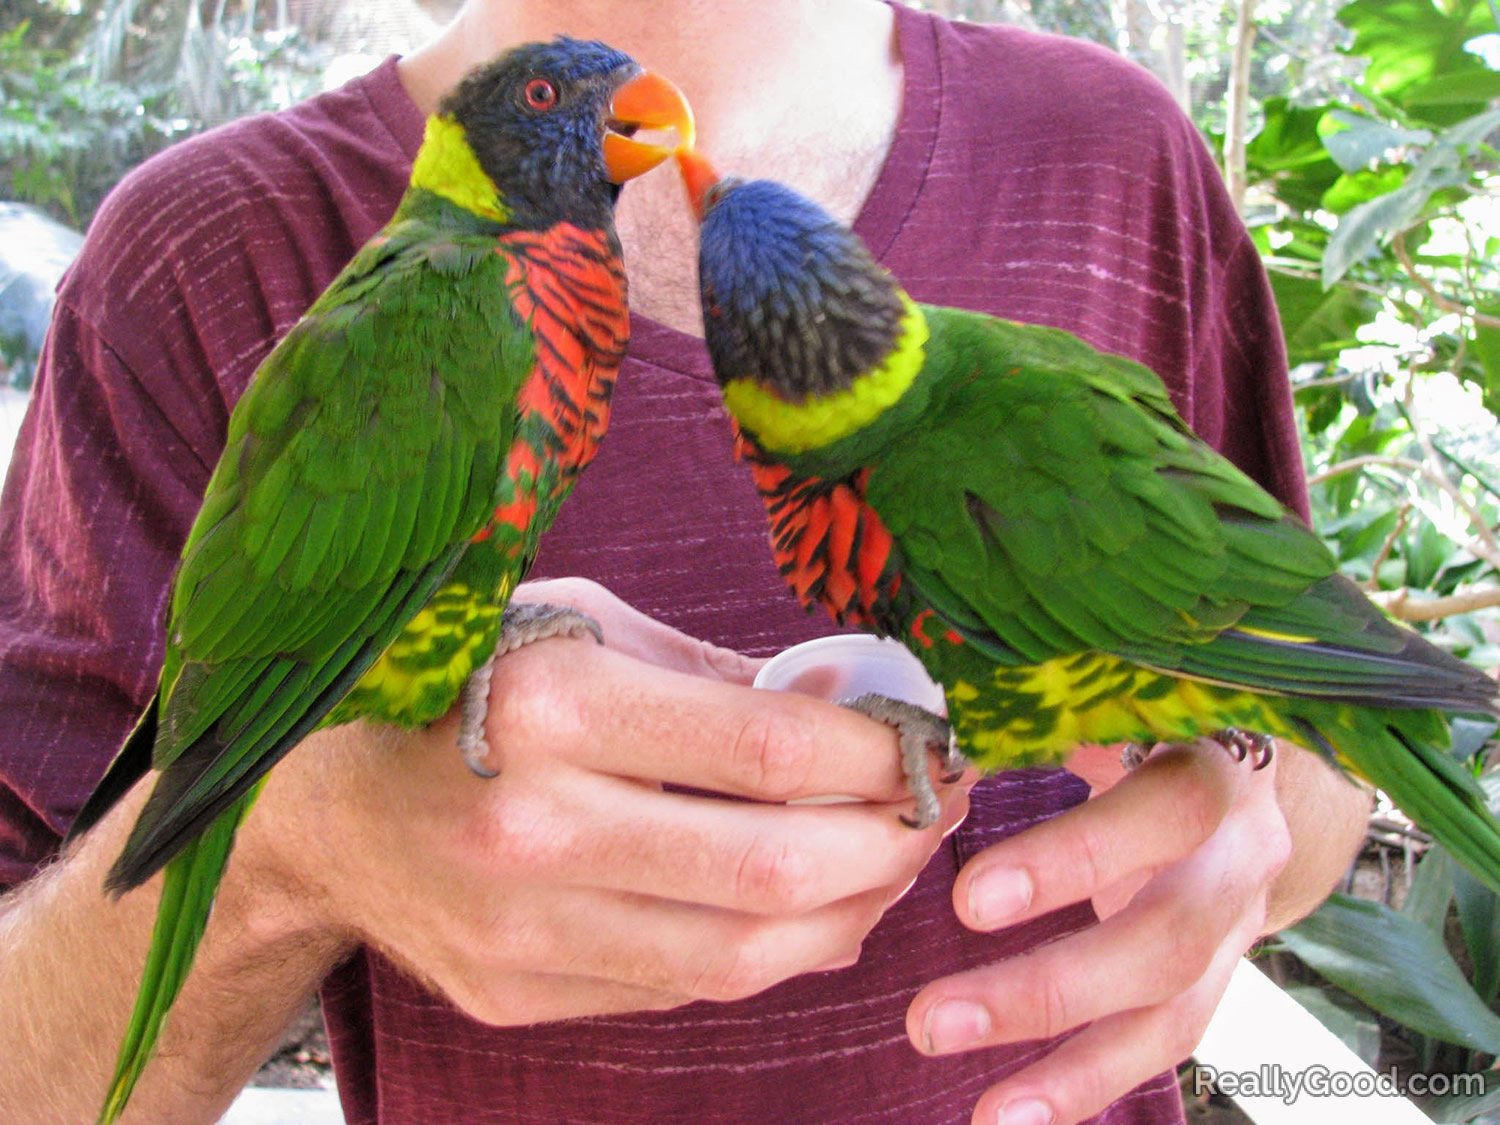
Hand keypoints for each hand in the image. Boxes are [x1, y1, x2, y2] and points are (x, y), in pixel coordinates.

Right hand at [239, 577, 969, 1023]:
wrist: (319, 803)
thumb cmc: (468, 680)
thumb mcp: (580, 624)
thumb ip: (715, 673)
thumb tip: (853, 704)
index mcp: (547, 703)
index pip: (769, 746)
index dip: (879, 751)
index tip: (933, 740)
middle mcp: (532, 827)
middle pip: (775, 868)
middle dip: (892, 842)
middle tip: (942, 806)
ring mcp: (520, 930)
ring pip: (745, 956)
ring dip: (853, 912)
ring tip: (896, 861)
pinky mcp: (517, 994)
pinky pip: (688, 988)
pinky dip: (775, 952)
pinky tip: (816, 907)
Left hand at [906, 739, 1291, 1124]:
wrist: (1241, 758)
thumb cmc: (1140, 714)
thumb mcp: (1104, 700)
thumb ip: (1034, 721)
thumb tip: (930, 755)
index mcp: (1214, 762)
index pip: (1161, 814)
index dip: (1072, 861)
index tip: (966, 901)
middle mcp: (1242, 852)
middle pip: (1168, 940)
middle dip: (1050, 989)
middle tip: (934, 1022)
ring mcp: (1240, 925)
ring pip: (1173, 1013)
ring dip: (1074, 1070)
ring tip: (987, 1115)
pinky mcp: (1220, 977)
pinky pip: (1164, 1043)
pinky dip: (1091, 1084)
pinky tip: (1018, 1115)